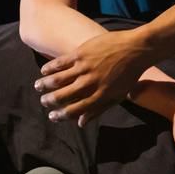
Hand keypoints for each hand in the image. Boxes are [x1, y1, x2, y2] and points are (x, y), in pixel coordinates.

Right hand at [34, 30, 148, 123]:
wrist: (136, 49)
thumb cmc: (128, 75)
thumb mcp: (116, 96)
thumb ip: (98, 110)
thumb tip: (81, 123)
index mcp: (98, 96)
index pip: (74, 111)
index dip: (60, 115)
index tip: (52, 116)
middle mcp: (89, 84)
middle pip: (62, 96)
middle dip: (49, 101)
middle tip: (43, 102)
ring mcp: (84, 68)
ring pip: (58, 79)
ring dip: (44, 84)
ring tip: (38, 87)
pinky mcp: (81, 53)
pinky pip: (61, 62)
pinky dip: (50, 67)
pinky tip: (44, 71)